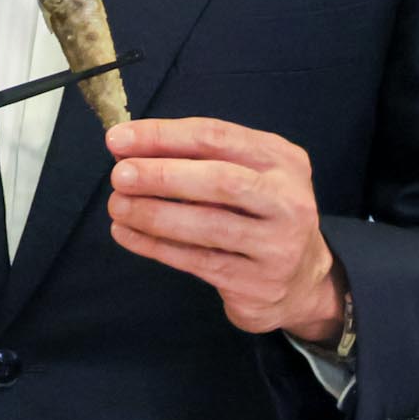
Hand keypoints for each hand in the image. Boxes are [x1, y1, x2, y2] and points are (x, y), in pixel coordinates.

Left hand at [105, 117, 344, 343]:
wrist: (301, 282)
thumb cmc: (257, 213)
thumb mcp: (244, 173)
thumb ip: (197, 157)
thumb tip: (127, 148)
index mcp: (282, 160)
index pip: (216, 137)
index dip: (163, 135)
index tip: (118, 139)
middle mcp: (288, 200)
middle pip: (220, 180)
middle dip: (162, 175)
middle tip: (119, 176)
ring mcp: (279, 246)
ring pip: (207, 226)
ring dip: (152, 214)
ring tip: (117, 206)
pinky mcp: (259, 284)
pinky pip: (198, 261)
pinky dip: (155, 245)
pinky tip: (127, 233)